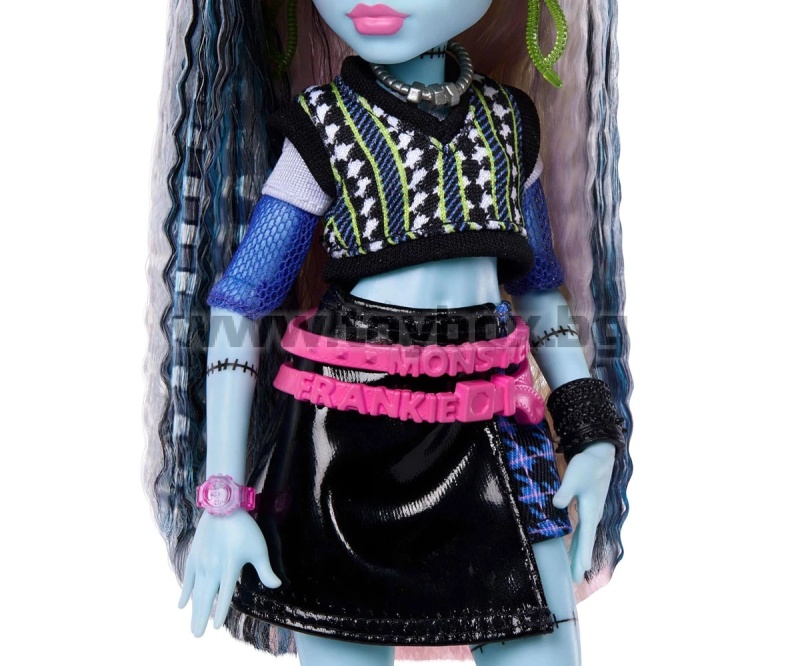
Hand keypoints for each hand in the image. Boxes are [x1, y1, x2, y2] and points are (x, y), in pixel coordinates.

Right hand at [178, 509, 280, 635]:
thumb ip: (265, 570)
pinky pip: (187, 578)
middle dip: (201, 618)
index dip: (220, 611)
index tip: (216, 626)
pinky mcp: (194, 556)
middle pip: (206, 598)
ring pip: (196, 592)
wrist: (223, 506)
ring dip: (193, 610)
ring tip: (192, 627)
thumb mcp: (259, 548)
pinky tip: (181, 605)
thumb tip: (277, 586)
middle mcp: (213, 568)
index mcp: (230, 567)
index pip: (224, 595)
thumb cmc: (245, 528)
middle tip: (197, 636)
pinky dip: (185, 592)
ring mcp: (201, 563)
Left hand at [552, 441, 614, 582]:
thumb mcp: (574, 477)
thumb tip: (556, 504)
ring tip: (574, 570)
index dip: (582, 554)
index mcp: (590, 511)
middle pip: (585, 543)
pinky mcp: (588, 508)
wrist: (599, 455)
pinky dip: (579, 542)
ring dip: (579, 553)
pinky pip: (583, 531)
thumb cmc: (587, 466)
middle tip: (574, 580)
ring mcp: (591, 513)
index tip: (580, 571)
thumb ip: (564, 492)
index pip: (585, 537)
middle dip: (579, 561)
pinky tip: (573, 548)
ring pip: (584, 538)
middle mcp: (592, 515)